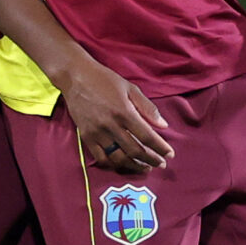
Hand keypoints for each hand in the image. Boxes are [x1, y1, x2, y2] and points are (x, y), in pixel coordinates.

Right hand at [56, 58, 174, 173]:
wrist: (76, 77)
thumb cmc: (105, 80)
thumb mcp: (130, 88)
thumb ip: (148, 108)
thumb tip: (164, 126)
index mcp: (124, 112)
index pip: (147, 136)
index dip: (160, 148)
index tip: (170, 154)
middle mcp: (111, 125)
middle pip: (135, 150)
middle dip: (151, 160)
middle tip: (161, 164)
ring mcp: (97, 133)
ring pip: (118, 158)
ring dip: (134, 166)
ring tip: (145, 167)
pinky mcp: (86, 136)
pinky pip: (101, 157)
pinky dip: (113, 164)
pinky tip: (123, 164)